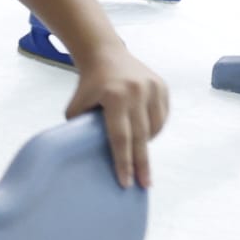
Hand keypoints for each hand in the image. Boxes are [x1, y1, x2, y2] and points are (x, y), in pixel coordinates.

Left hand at [64, 46, 169, 188]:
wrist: (105, 54)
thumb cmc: (89, 85)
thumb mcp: (77, 105)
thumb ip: (80, 129)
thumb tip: (84, 157)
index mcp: (115, 96)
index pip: (120, 137)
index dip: (123, 162)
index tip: (126, 183)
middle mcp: (136, 91)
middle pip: (140, 137)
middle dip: (142, 164)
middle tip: (144, 185)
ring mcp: (152, 87)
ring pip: (154, 127)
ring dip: (147, 143)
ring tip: (139, 152)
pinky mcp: (162, 86)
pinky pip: (162, 116)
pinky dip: (155, 127)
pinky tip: (145, 133)